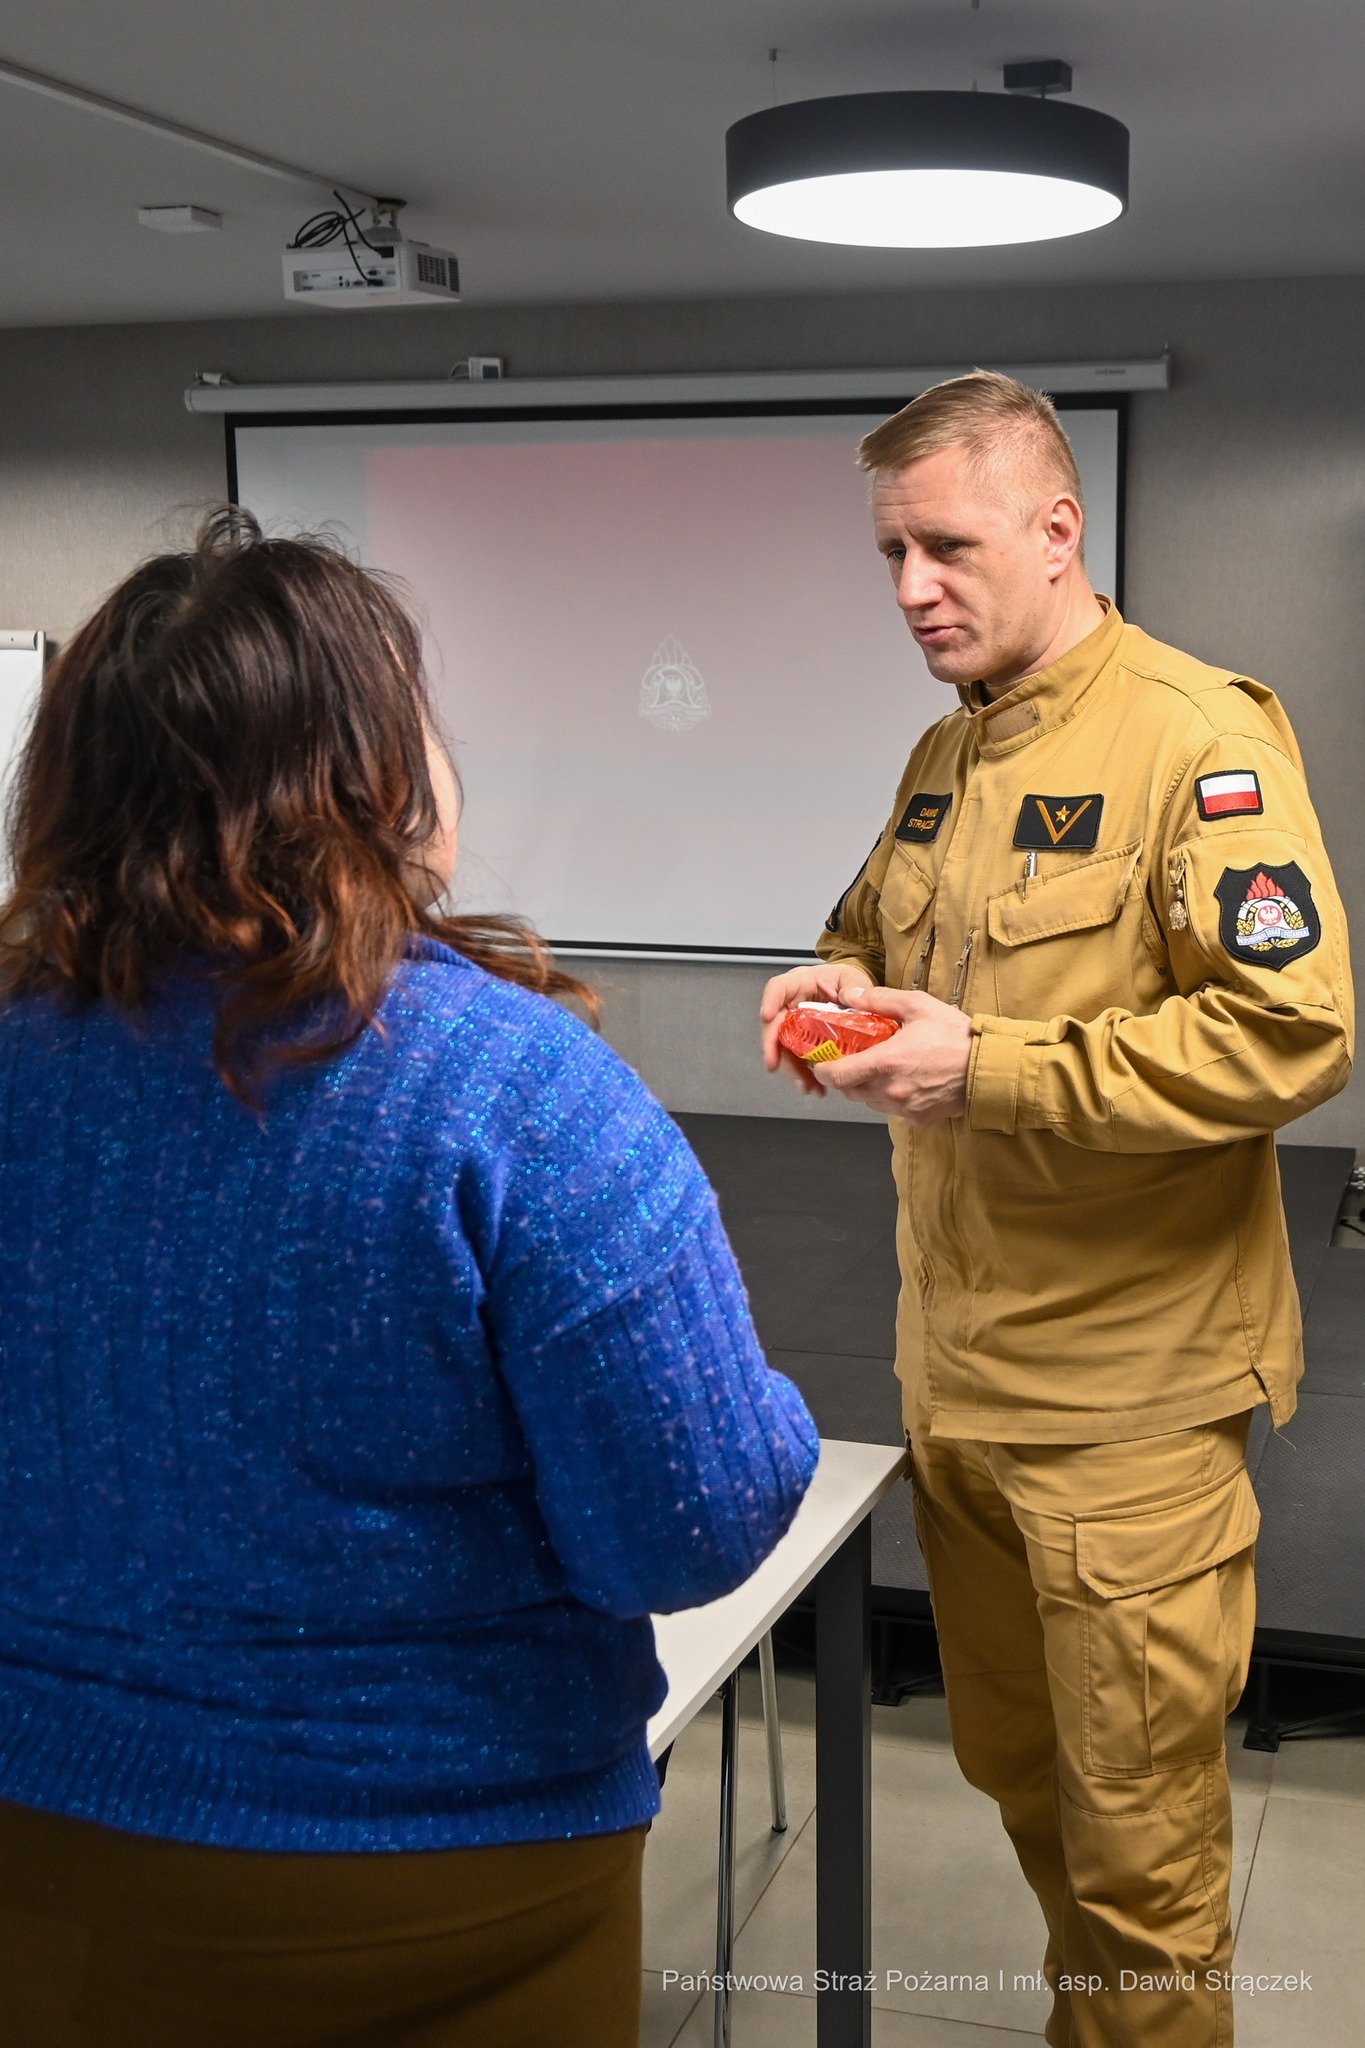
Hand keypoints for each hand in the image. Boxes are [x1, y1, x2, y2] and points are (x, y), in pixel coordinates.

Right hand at [760, 963, 884, 1094]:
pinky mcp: (801, 1043)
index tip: (767, 1016)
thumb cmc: (848, 983)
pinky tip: (816, 1087)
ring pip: (784, 1048)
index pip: (779, 987)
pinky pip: (797, 1060)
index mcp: (800, 983)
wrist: (855, 997)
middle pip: (775, 1024)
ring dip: (792, 1070)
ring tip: (807, 1087)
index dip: (770, 1000)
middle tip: (774, 1064)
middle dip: (772, 1046)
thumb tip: (850, 997)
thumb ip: (853, 987)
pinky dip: (805, 1076)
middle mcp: (791, 1004)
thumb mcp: (853, 980)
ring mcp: (795, 1025)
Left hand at [799, 986, 973, 1123]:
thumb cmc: (957, 1037)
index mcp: (886, 1062)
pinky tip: (905, 1080)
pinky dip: (891, 1097)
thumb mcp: (918, 1006)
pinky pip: (893, 1110)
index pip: (837, 1076)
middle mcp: (891, 1090)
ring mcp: (905, 1107)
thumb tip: (850, 996)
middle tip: (854, 1058)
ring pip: (870, 1102)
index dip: (823, 1069)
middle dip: (847, 1076)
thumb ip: (879, 999)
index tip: (822, 1061)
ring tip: (882, 1067)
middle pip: (851, 1091)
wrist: (989, 1067)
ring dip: (868, 1087)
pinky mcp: (919, 1118)